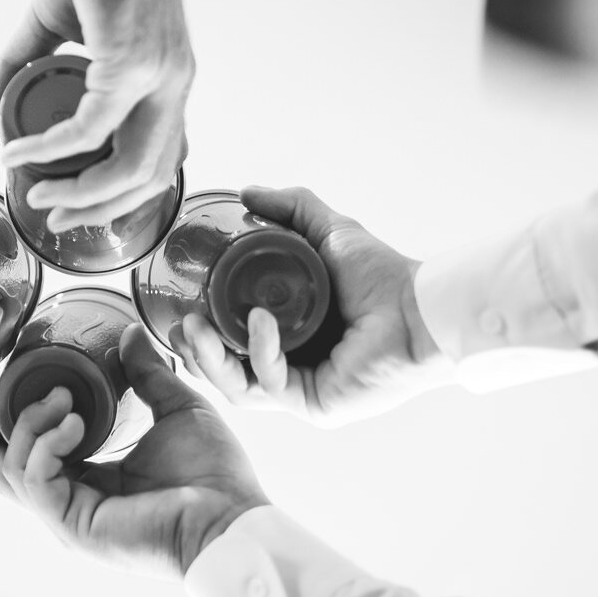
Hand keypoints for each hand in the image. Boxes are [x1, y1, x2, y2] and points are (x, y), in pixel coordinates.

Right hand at [0, 0, 193, 231]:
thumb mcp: (51, 25)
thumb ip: (20, 68)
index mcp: (167, 79)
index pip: (161, 157)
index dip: (121, 194)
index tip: (75, 206)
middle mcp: (174, 83)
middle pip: (151, 177)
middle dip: (100, 210)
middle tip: (52, 216)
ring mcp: (158, 77)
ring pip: (129, 167)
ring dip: (80, 194)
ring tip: (35, 196)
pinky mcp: (131, 64)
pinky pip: (88, 129)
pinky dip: (50, 149)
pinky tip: (18, 152)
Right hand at [0, 324, 267, 577]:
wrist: (232, 518)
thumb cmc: (214, 475)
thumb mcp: (176, 409)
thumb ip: (149, 375)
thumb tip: (131, 334)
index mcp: (88, 481)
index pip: (29, 448)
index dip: (11, 413)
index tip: (8, 373)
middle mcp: (68, 501)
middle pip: (2, 462)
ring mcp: (66, 517)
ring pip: (10, 468)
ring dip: (27, 422)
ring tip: (62, 397)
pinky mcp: (73, 525)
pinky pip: (34, 479)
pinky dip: (45, 444)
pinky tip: (74, 421)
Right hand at [173, 186, 454, 427]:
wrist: (419, 306)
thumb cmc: (383, 275)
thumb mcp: (327, 232)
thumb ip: (290, 209)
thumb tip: (245, 192)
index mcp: (288, 336)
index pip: (231, 344)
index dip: (201, 336)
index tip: (178, 312)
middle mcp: (291, 366)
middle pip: (227, 371)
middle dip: (196, 354)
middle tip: (180, 327)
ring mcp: (301, 389)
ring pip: (239, 386)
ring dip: (212, 360)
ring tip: (195, 330)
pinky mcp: (315, 404)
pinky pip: (273, 385)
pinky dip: (262, 352)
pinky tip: (262, 322)